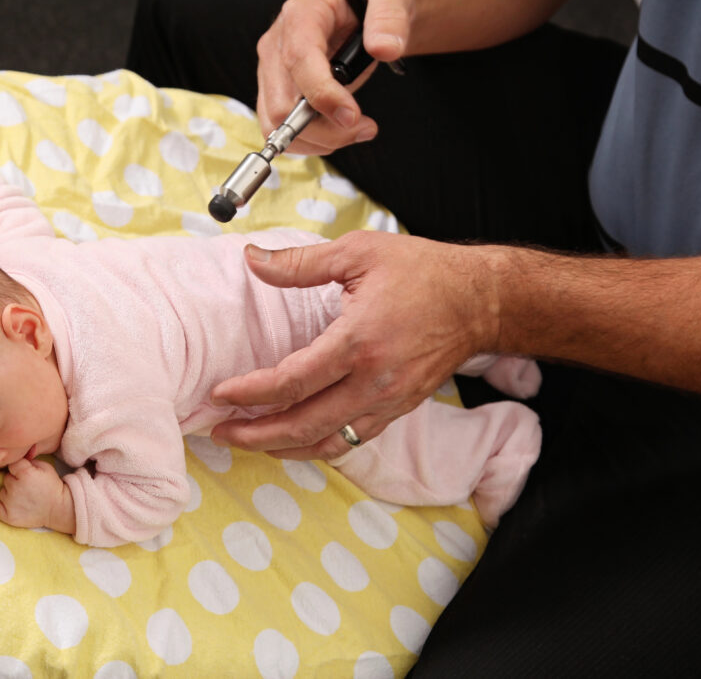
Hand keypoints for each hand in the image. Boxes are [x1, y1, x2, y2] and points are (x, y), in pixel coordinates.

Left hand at [0, 458, 73, 531]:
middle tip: (27, 486)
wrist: (59, 509)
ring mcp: (10, 503)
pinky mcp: (8, 516)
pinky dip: (3, 507)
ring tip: (24, 497)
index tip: (27, 474)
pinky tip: (16, 506)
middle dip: (14, 480)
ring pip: (2, 492)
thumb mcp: (45, 466)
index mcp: (24, 473)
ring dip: (10, 493)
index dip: (19, 468)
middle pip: (6, 478)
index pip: (12, 465)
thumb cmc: (52, 486)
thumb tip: (17, 458)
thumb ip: (29, 460)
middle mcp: (15, 487)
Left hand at [210, 230, 499, 459]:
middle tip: (221, 432)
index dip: (250, 393)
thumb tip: (250, 259)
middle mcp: (373, 382)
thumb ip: (299, 263)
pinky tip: (293, 441)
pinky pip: (351, 441)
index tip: (221, 393)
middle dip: (255, 435)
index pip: (291, 382)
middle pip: (302, 425)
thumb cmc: (422, 272)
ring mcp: (388, 402)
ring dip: (283, 448)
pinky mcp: (398, 410)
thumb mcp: (358, 253)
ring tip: (249, 442)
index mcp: (358, 342)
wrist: (480, 301)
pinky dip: (317, 447)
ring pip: (327, 443)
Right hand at [256, 0, 411, 154]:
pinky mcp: (277, 91)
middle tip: (364, 127)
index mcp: (301, 16)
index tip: (352, 116)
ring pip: (276, 125)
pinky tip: (340, 128)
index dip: (323, 95)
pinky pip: (282, 129)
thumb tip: (385, 48)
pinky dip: (312, 140)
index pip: (299, 61)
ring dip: (319, 140)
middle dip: (324, 129)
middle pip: (282, 105)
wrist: (358, 7)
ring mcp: (273, 71)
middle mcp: (278, 45)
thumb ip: (388, 17)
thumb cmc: (366, 0)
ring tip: (358, 128)